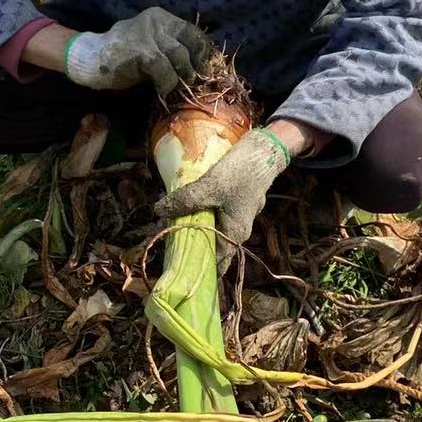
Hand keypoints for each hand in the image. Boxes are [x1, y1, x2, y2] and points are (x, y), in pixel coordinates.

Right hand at [63, 7, 210, 92]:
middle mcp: (156, 22)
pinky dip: (167, 83)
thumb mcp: (151, 44)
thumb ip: (170, 48)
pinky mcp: (141, 53)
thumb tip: (198, 65)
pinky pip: (165, 71)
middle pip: (189, 45)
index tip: (205, 67)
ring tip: (178, 87)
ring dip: (181, 76)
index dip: (202, 51)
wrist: (91, 58)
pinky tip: (162, 89)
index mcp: (161, 17)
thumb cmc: (124, 56)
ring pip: (179, 58)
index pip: (192, 32)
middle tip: (193, 81)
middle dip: (194, 66)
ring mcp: (148, 36)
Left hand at [156, 127, 293, 259]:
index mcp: (234, 234)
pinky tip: (186, 207)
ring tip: (172, 224)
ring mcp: (237, 216)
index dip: (199, 269)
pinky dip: (201, 215)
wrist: (264, 152)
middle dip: (191, 246)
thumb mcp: (210, 187)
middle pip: (212, 247)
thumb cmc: (241, 174)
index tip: (178, 270)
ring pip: (212, 230)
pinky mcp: (235, 203)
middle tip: (167, 242)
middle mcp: (237, 230)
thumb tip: (158, 210)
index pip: (217, 264)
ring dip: (194, 228)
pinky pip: (215, 216)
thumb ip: (185, 200)